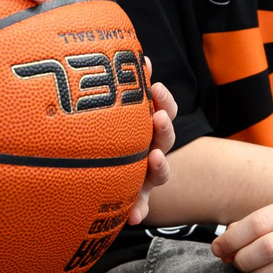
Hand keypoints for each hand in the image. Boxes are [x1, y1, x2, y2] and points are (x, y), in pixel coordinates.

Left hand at [128, 63, 177, 224]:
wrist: (105, 173)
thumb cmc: (113, 134)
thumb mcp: (120, 111)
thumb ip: (128, 86)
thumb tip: (135, 55)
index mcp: (150, 127)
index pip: (165, 110)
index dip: (164, 100)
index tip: (155, 86)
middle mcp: (153, 150)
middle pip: (166, 138)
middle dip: (164, 128)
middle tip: (158, 117)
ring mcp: (147, 175)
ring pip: (160, 171)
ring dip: (160, 166)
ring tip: (155, 159)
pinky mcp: (136, 197)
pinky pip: (140, 205)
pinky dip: (140, 210)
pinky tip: (135, 217)